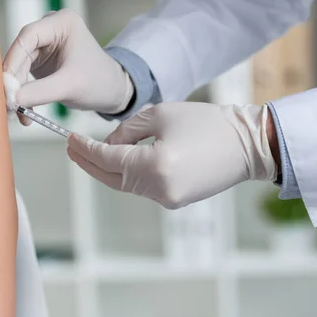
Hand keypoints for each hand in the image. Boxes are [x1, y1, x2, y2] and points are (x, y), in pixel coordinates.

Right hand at [3, 9, 133, 124]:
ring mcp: (43, 45)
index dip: (13, 60)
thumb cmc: (99, 82)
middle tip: (8, 104)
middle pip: (20, 53)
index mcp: (62, 22)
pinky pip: (23, 76)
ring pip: (19, 67)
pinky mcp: (39, 61)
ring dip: (17, 92)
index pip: (28, 36)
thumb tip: (9, 98)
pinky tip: (24, 112)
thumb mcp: (70, 86)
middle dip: (14, 81)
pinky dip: (23, 94)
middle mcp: (50, 29)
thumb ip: (39, 92)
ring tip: (19, 114)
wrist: (111, 91)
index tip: (6, 85)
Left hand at [66, 102, 277, 208]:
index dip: (85, 148)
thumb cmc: (207, 123)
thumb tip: (108, 144)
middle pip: (111, 178)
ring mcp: (167, 199)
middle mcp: (158, 189)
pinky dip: (128, 175)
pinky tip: (120, 162)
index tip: (69, 138)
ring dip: (108, 168)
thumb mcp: (160, 115)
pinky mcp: (176, 201)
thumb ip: (127, 131)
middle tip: (71, 148)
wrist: (247, 145)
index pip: (107, 158)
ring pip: (126, 184)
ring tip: (91, 152)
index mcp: (153, 165)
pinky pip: (143, 187)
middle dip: (88, 163)